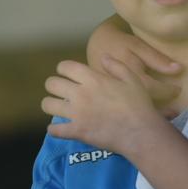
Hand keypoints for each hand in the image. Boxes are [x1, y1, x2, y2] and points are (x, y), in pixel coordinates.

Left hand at [42, 58, 166, 155]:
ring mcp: (76, 113)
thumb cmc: (139, 105)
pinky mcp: (76, 131)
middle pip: (51, 84)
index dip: (64, 69)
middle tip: (62, 92)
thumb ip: (116, 66)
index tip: (68, 75)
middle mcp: (80, 93)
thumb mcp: (132, 79)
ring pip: (47, 105)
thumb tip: (103, 56)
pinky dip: (55, 130)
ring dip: (51, 105)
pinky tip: (60, 129)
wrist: (140, 132)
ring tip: (59, 109)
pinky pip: (53, 130)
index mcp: (92, 79)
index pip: (64, 66)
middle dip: (54, 86)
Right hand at [87, 16, 181, 112]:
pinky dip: (137, 114)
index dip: (168, 91)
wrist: (95, 45)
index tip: (178, 89)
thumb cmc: (119, 43)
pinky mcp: (106, 102)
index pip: (153, 88)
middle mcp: (119, 89)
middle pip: (143, 106)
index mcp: (129, 74)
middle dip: (161, 111)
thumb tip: (178, 70)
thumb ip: (156, 59)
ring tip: (166, 116)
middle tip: (175, 111)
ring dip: (150, 115)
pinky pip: (125, 111)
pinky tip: (147, 117)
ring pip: (134, 112)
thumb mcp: (137, 46)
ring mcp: (111, 97)